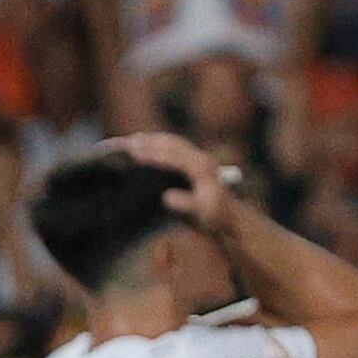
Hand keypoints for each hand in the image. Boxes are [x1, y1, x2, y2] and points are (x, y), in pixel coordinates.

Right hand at [104, 127, 238, 231]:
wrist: (230, 217)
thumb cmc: (214, 218)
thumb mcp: (202, 213)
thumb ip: (186, 204)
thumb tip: (167, 197)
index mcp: (202, 168)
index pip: (175, 156)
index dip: (154, 154)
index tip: (135, 154)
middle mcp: (202, 158)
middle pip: (172, 143)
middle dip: (149, 142)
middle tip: (127, 144)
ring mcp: (200, 158)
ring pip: (173, 142)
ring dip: (152, 139)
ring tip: (131, 141)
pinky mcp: (196, 161)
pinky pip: (175, 146)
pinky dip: (159, 143)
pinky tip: (146, 144)